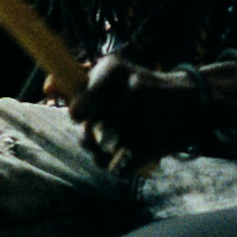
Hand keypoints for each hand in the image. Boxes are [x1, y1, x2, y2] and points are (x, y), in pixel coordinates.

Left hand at [65, 54, 202, 168]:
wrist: (188, 102)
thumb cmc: (137, 88)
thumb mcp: (111, 76)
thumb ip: (77, 81)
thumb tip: (47, 87)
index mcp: (113, 68)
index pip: (79, 104)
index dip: (78, 113)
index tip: (82, 114)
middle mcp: (129, 89)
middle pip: (87, 130)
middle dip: (90, 135)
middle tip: (105, 129)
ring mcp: (144, 117)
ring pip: (100, 151)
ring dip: (103, 153)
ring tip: (116, 142)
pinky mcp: (154, 143)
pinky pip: (119, 168)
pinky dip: (119, 167)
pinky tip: (128, 155)